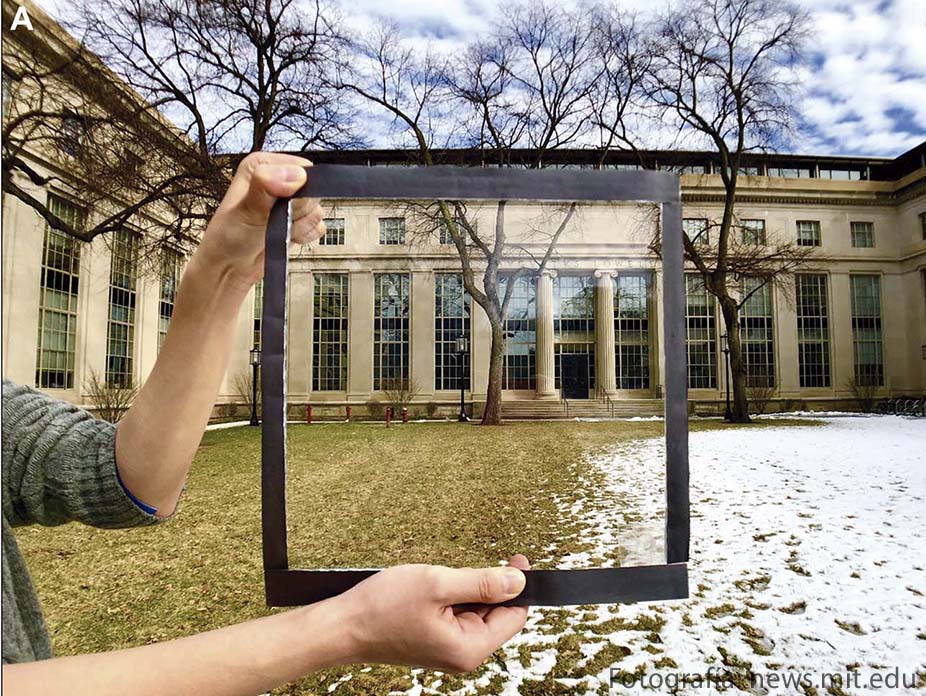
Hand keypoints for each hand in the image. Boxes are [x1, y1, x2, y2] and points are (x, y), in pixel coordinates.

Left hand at [192, 152, 324, 290]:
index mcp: (263, 165)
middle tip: (276, 220)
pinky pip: (318, 227)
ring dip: (300, 226)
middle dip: (299, 211)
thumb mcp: (246, 208)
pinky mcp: (297, 219)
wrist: (229, 267)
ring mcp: (288, 201)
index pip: (303, 169)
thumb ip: (266, 185)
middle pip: (313, 191)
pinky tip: (286, 237)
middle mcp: (277, 179)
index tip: (280, 205)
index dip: (299, 191)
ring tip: (277, 230)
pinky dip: (304, 236)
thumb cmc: (228, 237)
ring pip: (317, 211)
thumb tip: (295, 175)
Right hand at [335, 555, 529, 672]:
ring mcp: (448, 649)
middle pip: (497, 615)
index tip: (517, 559)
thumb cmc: (382, 607)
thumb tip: (518, 581)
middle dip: (488, 586)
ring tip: (439, 580)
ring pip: (476, 612)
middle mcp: (462, 655)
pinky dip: (452, 597)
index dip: (519, 586)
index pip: (514, 617)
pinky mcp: (435, 640)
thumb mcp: (437, 584)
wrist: (342, 625)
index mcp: (469, 648)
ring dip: (468, 590)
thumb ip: (482, 582)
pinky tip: (432, 588)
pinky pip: (457, 615)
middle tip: (467, 564)